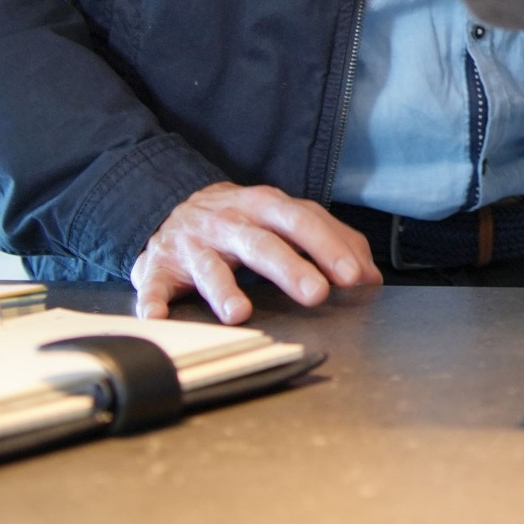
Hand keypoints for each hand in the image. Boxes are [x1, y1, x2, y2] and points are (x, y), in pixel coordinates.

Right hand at [131, 182, 377, 323]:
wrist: (171, 208)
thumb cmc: (241, 220)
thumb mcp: (285, 219)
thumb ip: (331, 241)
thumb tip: (371, 276)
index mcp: (265, 206)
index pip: (304, 222)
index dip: (330, 248)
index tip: (355, 276)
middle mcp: (229, 221)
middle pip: (262, 244)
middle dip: (291, 268)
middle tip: (318, 294)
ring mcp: (192, 245)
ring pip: (210, 267)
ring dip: (224, 290)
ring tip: (240, 313)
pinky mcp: (158, 267)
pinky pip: (152, 286)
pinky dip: (152, 302)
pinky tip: (158, 317)